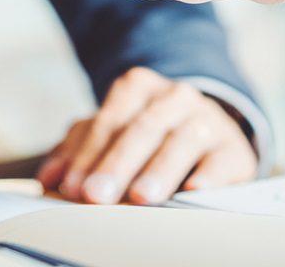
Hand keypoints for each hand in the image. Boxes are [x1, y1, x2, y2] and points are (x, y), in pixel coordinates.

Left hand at [37, 67, 257, 204]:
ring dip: (159, 170)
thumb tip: (50, 177)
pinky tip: (194, 191)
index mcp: (140, 87)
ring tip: (140, 196)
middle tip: (97, 195)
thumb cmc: (151, 136)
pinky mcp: (234, 149)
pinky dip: (208, 176)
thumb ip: (80, 149)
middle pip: (143, 129)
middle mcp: (176, 97)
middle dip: (116, 164)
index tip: (72, 187)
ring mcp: (208, 120)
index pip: (110, 120)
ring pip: (183, 140)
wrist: (208, 132)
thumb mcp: (115, 133)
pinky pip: (221, 161)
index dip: (89, 155)